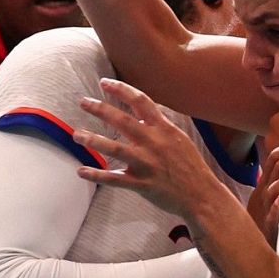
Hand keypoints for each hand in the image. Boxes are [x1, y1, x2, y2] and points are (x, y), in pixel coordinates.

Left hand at [74, 78, 224, 215]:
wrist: (202, 195)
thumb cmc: (190, 166)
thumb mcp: (179, 138)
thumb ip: (161, 124)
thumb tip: (145, 110)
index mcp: (164, 129)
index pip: (140, 101)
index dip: (121, 89)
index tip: (104, 83)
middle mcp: (154, 142)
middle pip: (122, 120)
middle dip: (100, 109)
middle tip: (83, 102)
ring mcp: (147, 163)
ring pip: (114, 148)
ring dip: (93, 140)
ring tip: (76, 135)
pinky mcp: (141, 184)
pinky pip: (114, 179)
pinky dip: (96, 175)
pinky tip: (81, 171)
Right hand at [248, 140, 278, 244]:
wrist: (255, 256)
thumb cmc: (273, 225)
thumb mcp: (273, 199)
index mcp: (264, 186)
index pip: (275, 157)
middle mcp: (262, 195)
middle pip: (277, 166)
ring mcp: (263, 212)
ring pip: (275, 187)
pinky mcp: (267, 230)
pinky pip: (269, 217)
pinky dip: (276, 207)